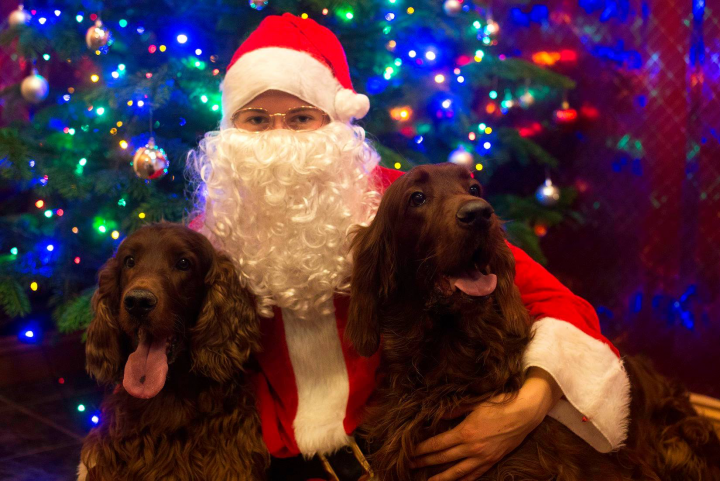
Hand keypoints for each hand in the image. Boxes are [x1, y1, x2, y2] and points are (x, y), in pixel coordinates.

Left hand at [411, 367, 561, 480]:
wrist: (525, 413)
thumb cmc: (500, 403)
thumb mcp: (474, 403)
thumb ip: (454, 410)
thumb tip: (437, 413)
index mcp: (465, 432)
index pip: (437, 444)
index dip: (421, 449)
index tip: (409, 452)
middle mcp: (472, 448)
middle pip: (443, 459)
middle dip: (424, 462)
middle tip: (409, 466)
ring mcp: (483, 457)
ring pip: (457, 472)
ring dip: (441, 478)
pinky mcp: (492, 461)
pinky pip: (475, 475)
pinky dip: (463, 480)